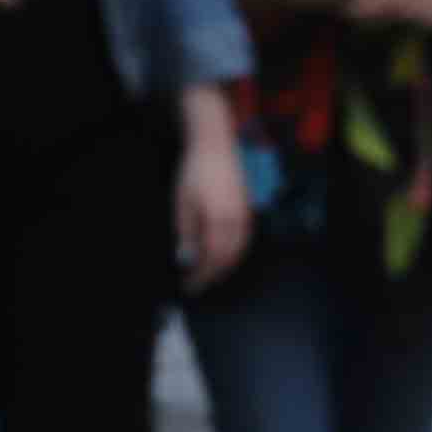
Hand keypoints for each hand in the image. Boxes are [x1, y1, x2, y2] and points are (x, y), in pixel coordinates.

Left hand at [175, 104, 251, 287]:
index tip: (190, 286)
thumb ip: (187, 233)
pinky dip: (235, 253)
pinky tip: (225, 254)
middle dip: (213, 274)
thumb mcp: (183, 202)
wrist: (216, 145)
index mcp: (219, 221)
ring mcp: (246, 215)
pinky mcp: (249, 209)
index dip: (201, 276)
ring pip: (240, 251)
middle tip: (198, 283)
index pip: (211, 259)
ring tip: (210, 273)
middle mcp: (237, 222)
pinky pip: (245, 240)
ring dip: (225, 266)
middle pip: (228, 259)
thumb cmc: (194, 171)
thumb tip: (187, 259)